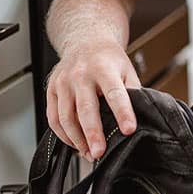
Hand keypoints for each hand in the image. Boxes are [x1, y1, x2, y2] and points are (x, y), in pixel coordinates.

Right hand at [45, 43, 141, 161]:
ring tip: (89, 152)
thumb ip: (132, 92)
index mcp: (105, 68)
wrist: (86, 40)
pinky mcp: (51, 89)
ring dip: (77, 139)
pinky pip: (53, 118)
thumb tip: (141, 116)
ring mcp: (64, 82)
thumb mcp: (127, 69)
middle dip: (92, 133)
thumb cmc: (109, 58)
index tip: (129, 129)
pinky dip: (63, 135)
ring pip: (66, 117)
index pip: (115, 93)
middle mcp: (81, 75)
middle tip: (99, 152)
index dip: (122, 113)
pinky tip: (74, 142)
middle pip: (85, 108)